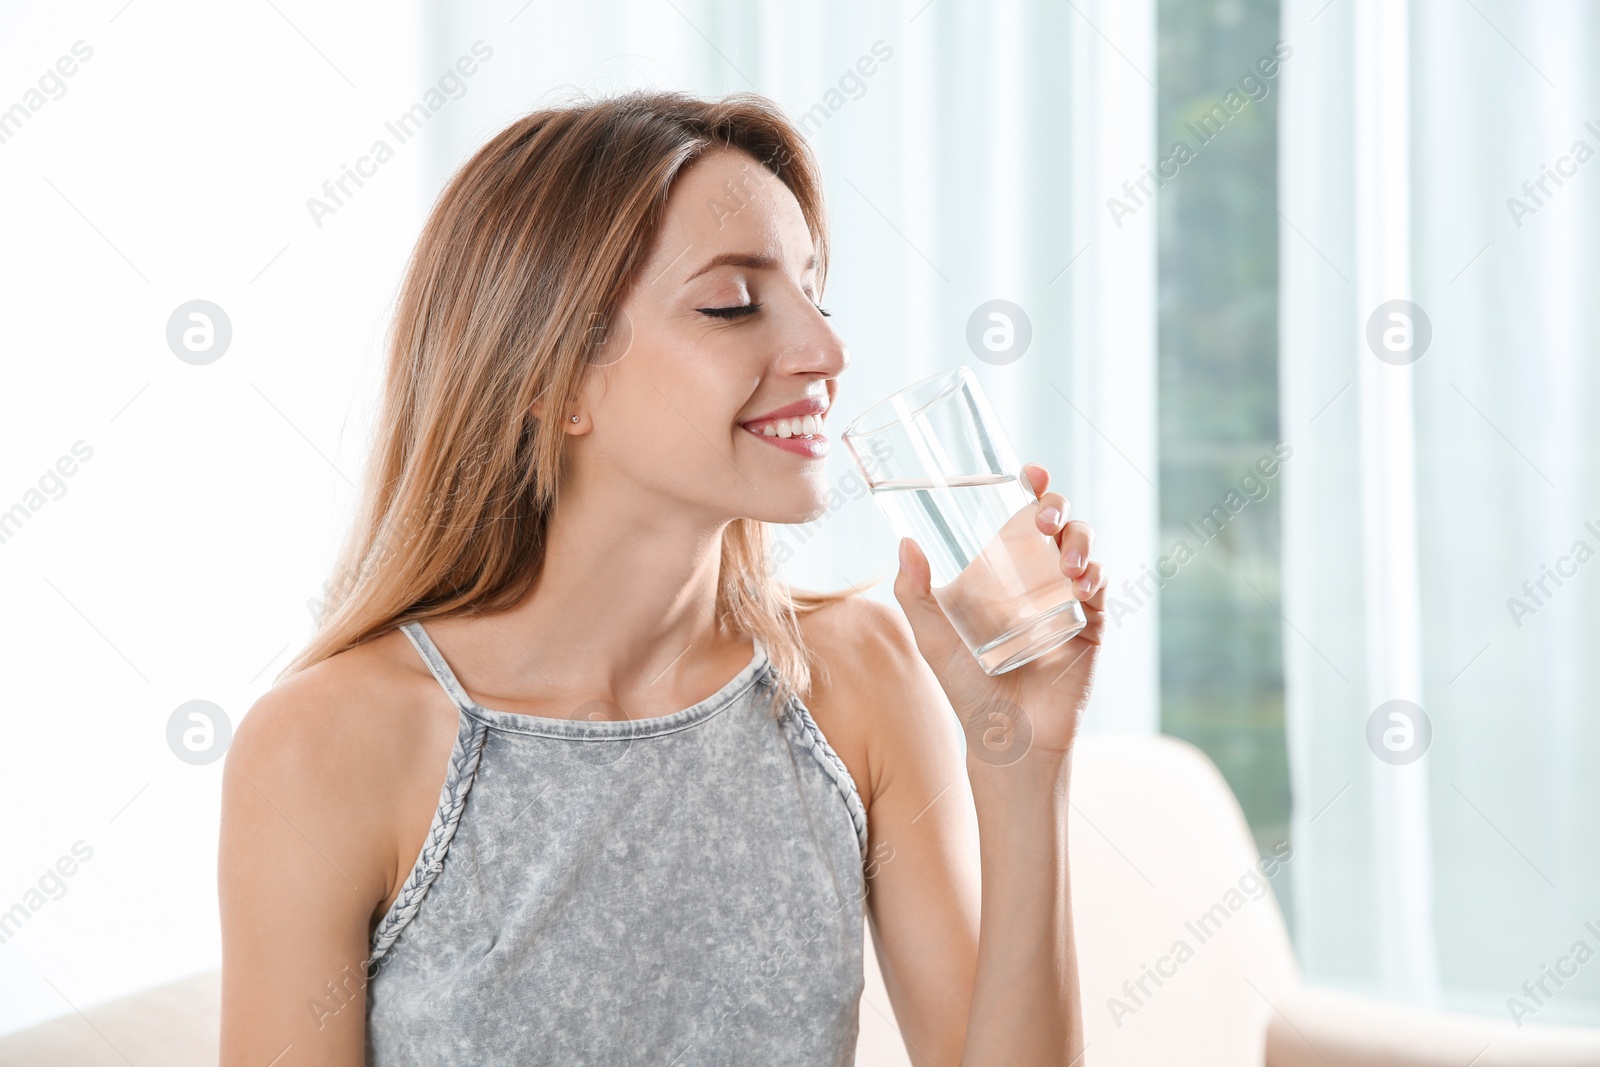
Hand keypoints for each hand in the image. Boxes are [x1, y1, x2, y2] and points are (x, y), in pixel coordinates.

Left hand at [892, 462, 1105, 763]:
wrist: (1006, 738)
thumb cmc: (966, 689)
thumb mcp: (932, 636)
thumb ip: (914, 593)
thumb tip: (905, 541)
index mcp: (1003, 573)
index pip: (1022, 518)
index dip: (1032, 489)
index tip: (1028, 472)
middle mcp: (1038, 579)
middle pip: (1059, 523)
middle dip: (1057, 508)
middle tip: (1042, 520)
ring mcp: (1067, 600)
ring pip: (1085, 549)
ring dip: (1080, 543)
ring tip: (1065, 565)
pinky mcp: (1090, 626)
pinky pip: (1100, 588)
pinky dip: (1095, 577)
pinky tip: (1080, 586)